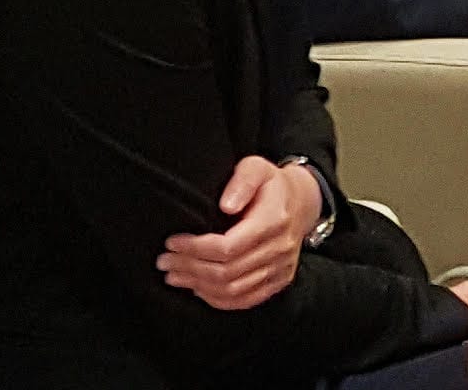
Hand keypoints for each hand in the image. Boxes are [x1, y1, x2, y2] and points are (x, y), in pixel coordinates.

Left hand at [157, 155, 321, 310]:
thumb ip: (242, 181)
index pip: (228, 247)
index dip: (194, 248)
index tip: (172, 242)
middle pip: (226, 271)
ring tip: (174, 275)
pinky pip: (245, 300)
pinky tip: (198, 288)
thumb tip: (226, 205)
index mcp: (274, 221)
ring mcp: (281, 268)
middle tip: (165, 261)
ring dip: (198, 285)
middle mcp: (280, 248)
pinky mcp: (279, 280)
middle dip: (189, 268)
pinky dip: (217, 299)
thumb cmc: (272, 185)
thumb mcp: (257, 168)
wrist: (302, 203)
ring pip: (233, 289)